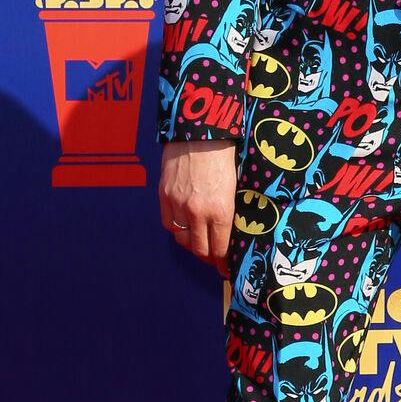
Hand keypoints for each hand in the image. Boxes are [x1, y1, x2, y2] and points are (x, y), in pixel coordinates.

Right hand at [160, 140, 237, 276]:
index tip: (226, 270)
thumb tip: (231, 232)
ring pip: (182, 240)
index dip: (223, 264)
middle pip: (200, 250)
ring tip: (200, 244)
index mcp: (221, 210)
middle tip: (215, 260)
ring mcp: (178, 205)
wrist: (199, 131)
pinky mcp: (165, 196)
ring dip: (192, 246)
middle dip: (209, 259)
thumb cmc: (225, 155)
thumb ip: (230, 210)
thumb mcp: (236, 186)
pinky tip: (184, 228)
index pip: (220, 249)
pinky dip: (176, 230)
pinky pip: (169, 224)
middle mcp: (198, 212)